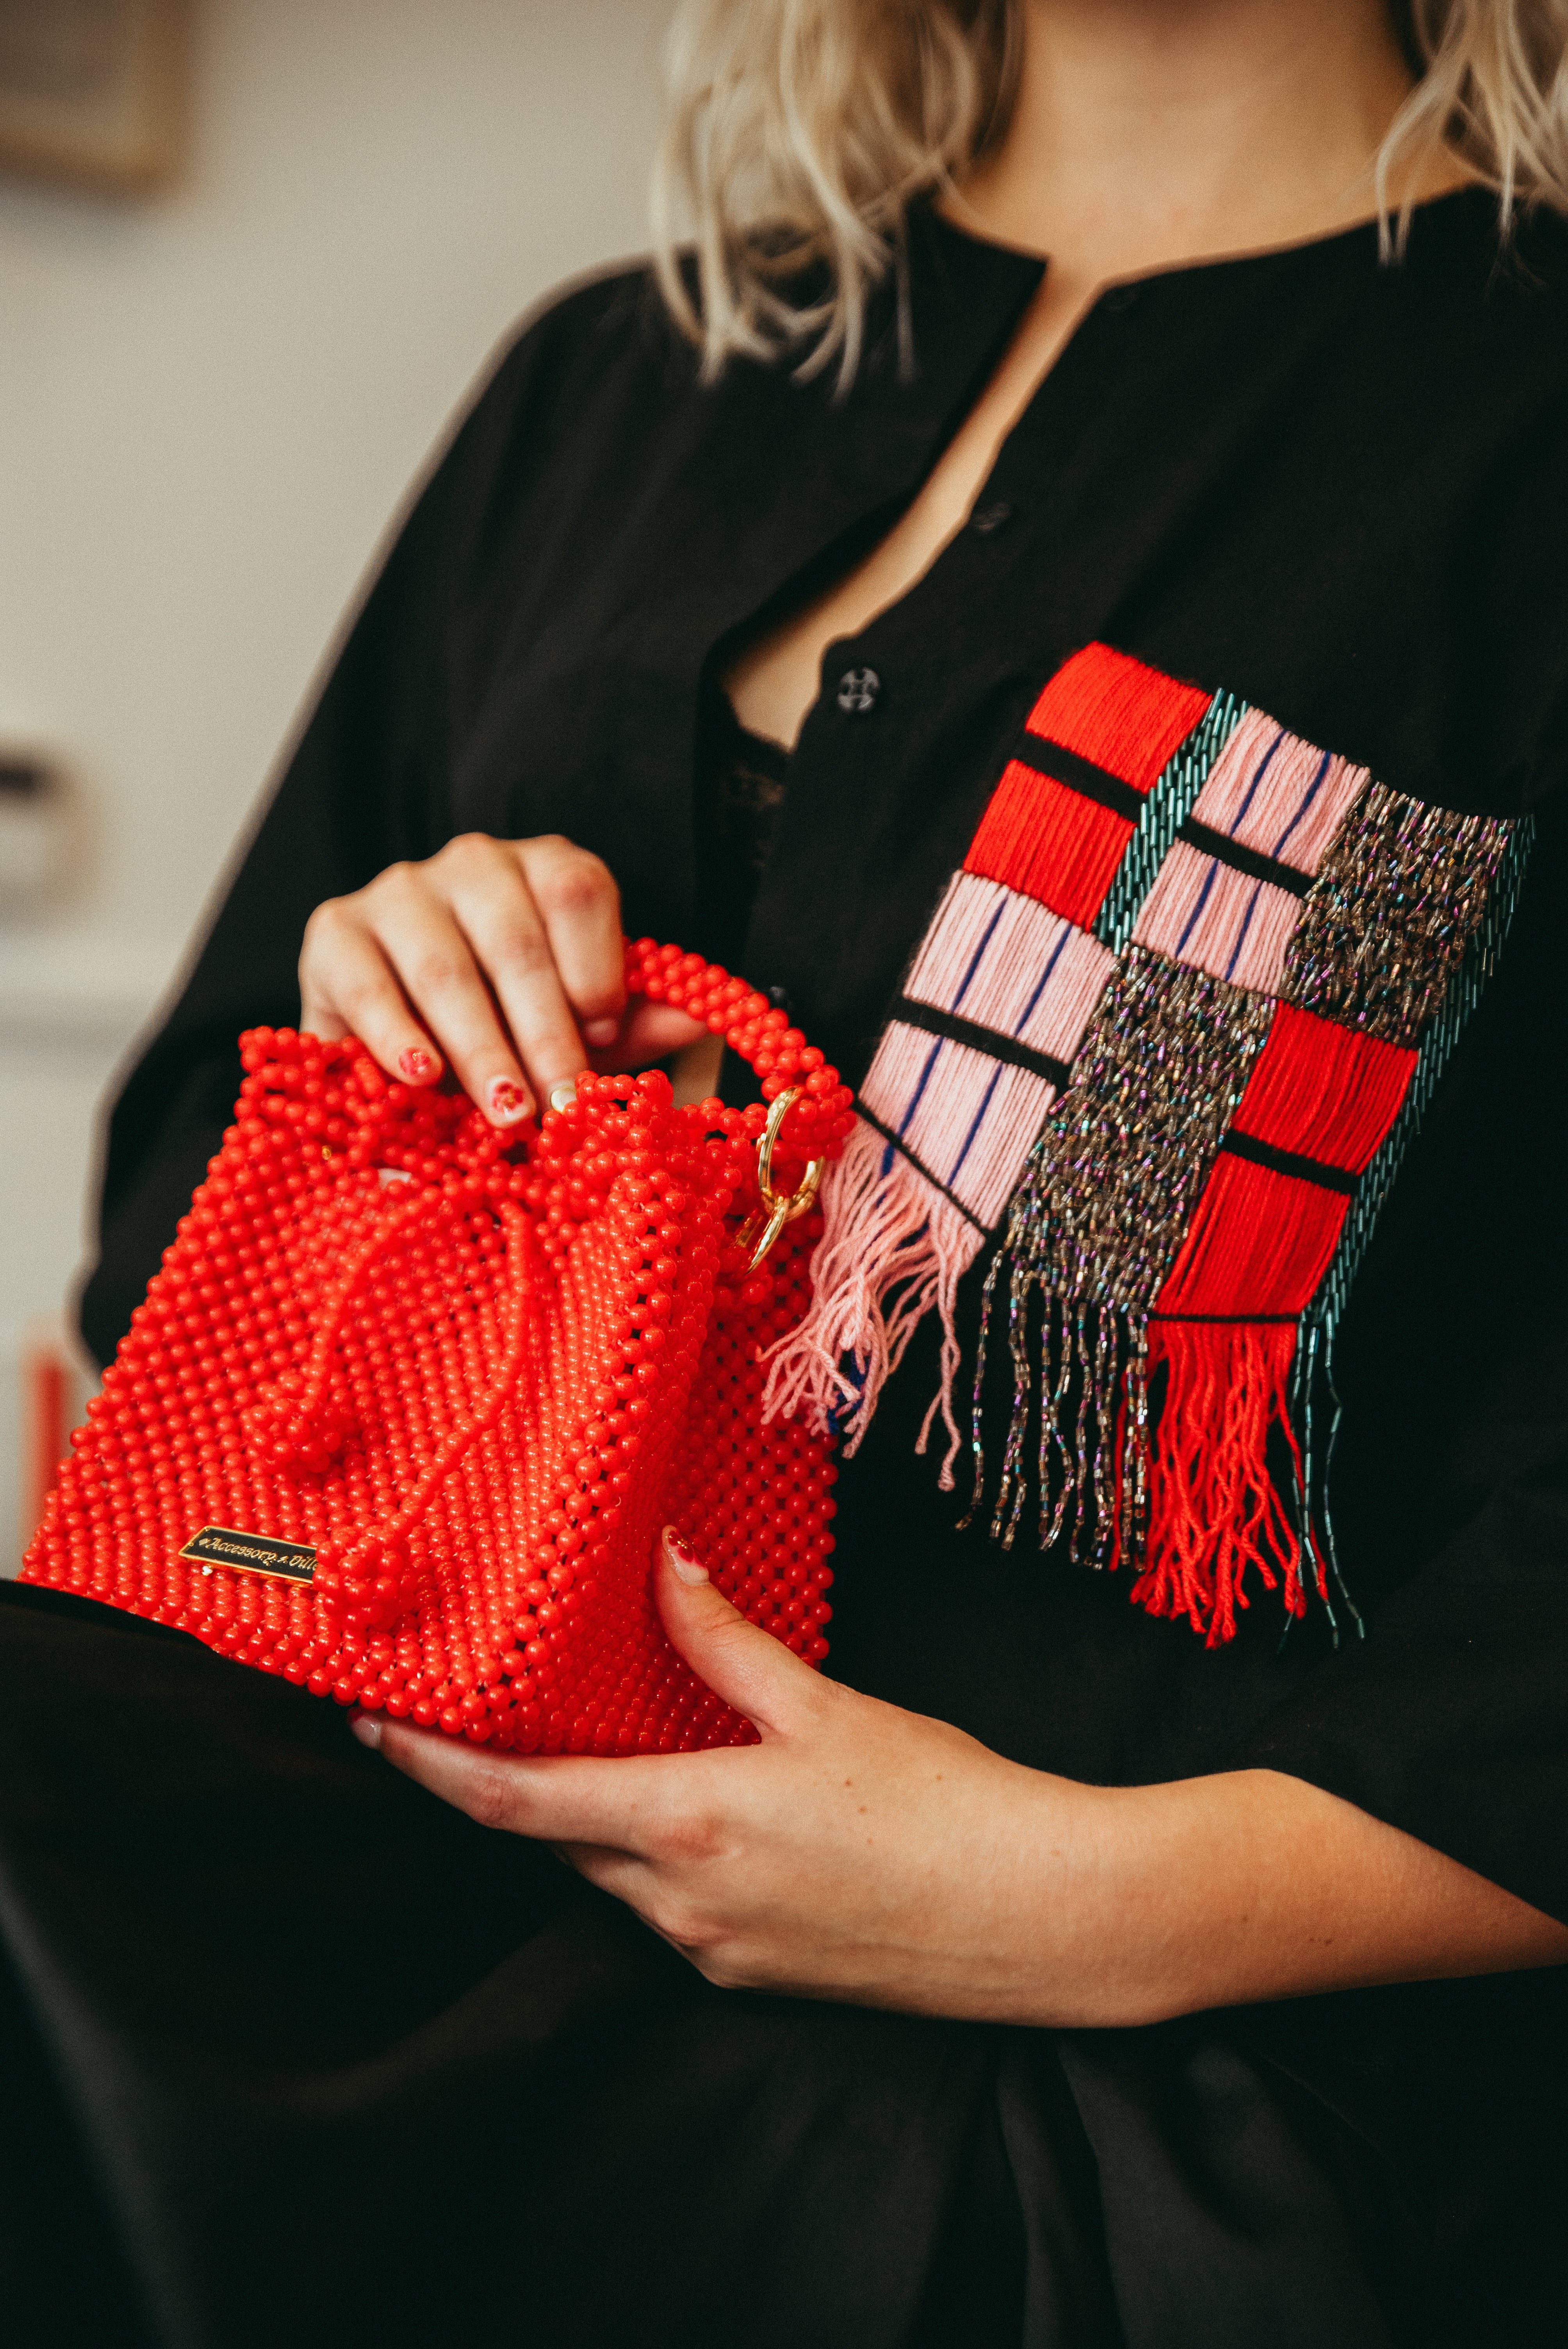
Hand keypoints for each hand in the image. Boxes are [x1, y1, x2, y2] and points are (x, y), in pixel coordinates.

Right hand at [299, 832, 705, 1125]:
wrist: (406, 1039)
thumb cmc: (511, 1026)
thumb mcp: (580, 1025)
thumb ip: (636, 1020)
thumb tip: (705, 1020)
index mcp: (543, 868)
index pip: (577, 890)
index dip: (595, 966)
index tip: (602, 1039)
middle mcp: (472, 862)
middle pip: (515, 941)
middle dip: (543, 1035)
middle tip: (559, 1107)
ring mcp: (399, 892)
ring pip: (446, 969)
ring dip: (481, 1050)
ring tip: (506, 1112)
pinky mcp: (334, 933)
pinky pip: (371, 985)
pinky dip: (397, 1035)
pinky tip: (422, 1076)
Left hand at [354, 1529, 1066, 2019]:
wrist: (1041, 1916)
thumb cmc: (944, 1803)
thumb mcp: (826, 1706)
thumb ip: (725, 1640)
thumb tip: (661, 1561)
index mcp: (685, 1825)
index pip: (510, 1801)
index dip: (425, 1766)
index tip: (367, 1725)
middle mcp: (678, 1903)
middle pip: (550, 1840)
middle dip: (505, 1784)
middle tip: (473, 1719)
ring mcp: (712, 1951)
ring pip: (608, 1875)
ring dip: (587, 1818)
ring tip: (595, 1748)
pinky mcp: (750, 1976)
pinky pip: (666, 1909)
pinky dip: (650, 1854)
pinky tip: (697, 1808)